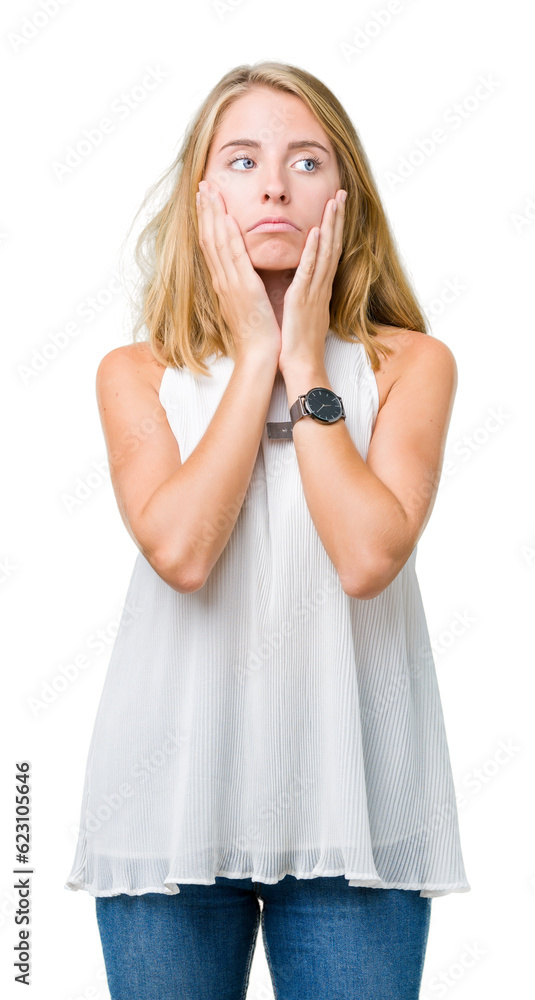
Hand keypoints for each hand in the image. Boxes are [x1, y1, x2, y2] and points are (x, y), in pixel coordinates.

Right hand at [195, 180, 280, 364]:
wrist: (259, 354)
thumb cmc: (258, 332)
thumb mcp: (249, 301)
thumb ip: (245, 283)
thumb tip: (247, 269)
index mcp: (225, 283)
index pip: (212, 245)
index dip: (207, 220)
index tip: (206, 199)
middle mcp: (223, 280)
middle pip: (209, 238)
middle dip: (205, 210)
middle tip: (202, 185)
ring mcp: (230, 284)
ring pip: (216, 243)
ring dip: (212, 215)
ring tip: (209, 191)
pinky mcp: (243, 289)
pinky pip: (233, 258)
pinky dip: (228, 237)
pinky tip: (226, 218)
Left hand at [278, 189, 346, 374]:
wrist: (300, 365)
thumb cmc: (297, 343)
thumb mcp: (301, 311)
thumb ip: (301, 292)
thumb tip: (297, 280)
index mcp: (318, 288)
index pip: (328, 252)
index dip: (332, 228)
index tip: (334, 206)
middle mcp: (320, 287)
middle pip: (332, 246)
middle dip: (336, 219)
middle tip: (340, 193)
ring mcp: (314, 292)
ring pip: (325, 253)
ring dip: (330, 226)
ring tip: (334, 202)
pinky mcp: (303, 300)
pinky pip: (310, 272)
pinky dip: (313, 252)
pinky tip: (316, 233)